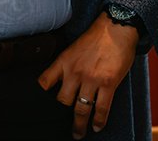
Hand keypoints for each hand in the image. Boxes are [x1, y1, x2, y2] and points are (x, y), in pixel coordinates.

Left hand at [37, 13, 138, 138]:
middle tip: (63, 122)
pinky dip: (98, 121)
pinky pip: (101, 109)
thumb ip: (68, 64)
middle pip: (62, 100)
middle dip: (62, 113)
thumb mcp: (74, 47)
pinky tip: (96, 127)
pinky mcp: (107, 84)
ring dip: (79, 125)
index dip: (40, 95)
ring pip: (80, 109)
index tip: (41, 104)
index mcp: (64, 61)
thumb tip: (66, 81)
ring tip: (79, 133)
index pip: (44, 82)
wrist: (117, 27)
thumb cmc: (97, 36)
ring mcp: (91, 79)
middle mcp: (74, 71)